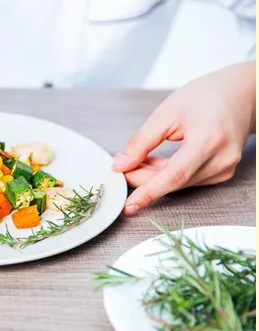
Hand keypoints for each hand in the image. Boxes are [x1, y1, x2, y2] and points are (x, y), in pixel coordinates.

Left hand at [113, 61, 255, 215]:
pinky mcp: (222, 173)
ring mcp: (224, 169)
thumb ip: (141, 142)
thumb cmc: (205, 97)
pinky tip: (157, 162)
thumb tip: (120, 166)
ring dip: (153, 176)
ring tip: (140, 159)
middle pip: (173, 182)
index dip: (148, 192)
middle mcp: (221, 160)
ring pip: (178, 184)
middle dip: (143, 180)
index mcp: (208, 141)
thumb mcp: (166, 113)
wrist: (241, 94)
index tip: (128, 205)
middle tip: (121, 170)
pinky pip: (186, 180)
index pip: (174, 176)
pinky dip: (167, 174)